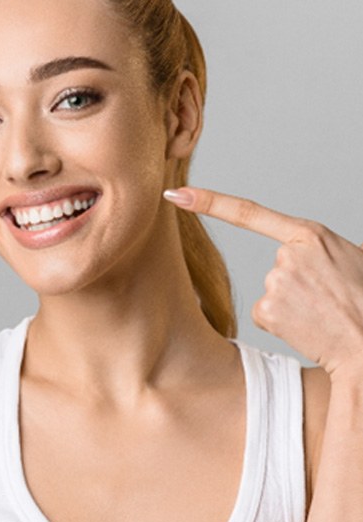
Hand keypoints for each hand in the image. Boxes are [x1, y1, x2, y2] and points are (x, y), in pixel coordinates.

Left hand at [164, 187, 362, 377]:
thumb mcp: (350, 257)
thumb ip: (318, 248)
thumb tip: (304, 252)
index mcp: (309, 234)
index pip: (248, 213)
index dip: (208, 202)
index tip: (176, 195)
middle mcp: (286, 254)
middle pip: (276, 266)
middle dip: (298, 283)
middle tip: (328, 298)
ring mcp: (275, 282)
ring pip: (272, 292)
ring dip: (293, 304)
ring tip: (324, 312)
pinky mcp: (268, 310)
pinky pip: (267, 314)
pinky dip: (284, 322)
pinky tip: (308, 326)